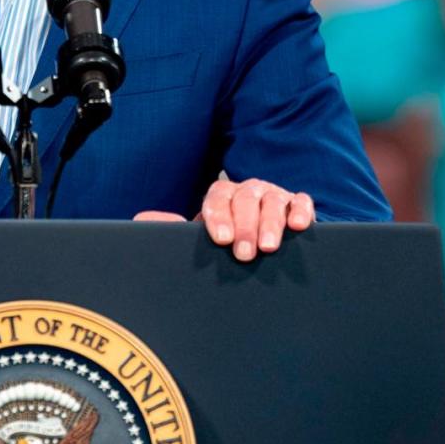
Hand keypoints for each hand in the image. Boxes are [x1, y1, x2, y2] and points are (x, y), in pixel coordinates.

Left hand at [134, 178, 314, 261]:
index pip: (216, 198)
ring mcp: (273, 195)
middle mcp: (247, 190)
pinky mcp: (296, 204)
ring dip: (270, 223)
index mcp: (221, 195)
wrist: (255, 242)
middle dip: (244, 226)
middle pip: (245, 199)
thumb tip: (143, 219)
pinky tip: (299, 226)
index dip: (218, 217)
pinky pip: (301, 201)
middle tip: (244, 253)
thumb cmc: (224, 240)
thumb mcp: (198, 237)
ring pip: (272, 201)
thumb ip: (172, 229)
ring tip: (268, 247)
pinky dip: (301, 211)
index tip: (220, 239)